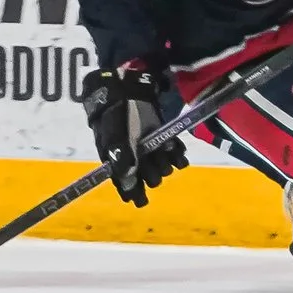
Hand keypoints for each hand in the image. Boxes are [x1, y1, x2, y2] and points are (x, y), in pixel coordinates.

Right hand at [83, 66, 186, 206]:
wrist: (126, 91)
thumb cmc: (115, 116)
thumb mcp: (114, 136)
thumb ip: (121, 156)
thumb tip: (128, 178)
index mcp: (120, 164)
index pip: (128, 186)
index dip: (135, 194)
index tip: (140, 200)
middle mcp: (137, 161)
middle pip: (151, 179)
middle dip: (153, 172)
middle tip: (150, 159)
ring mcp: (152, 151)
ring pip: (164, 168)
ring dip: (165, 161)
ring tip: (163, 148)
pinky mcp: (164, 141)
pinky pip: (176, 155)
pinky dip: (178, 154)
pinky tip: (176, 150)